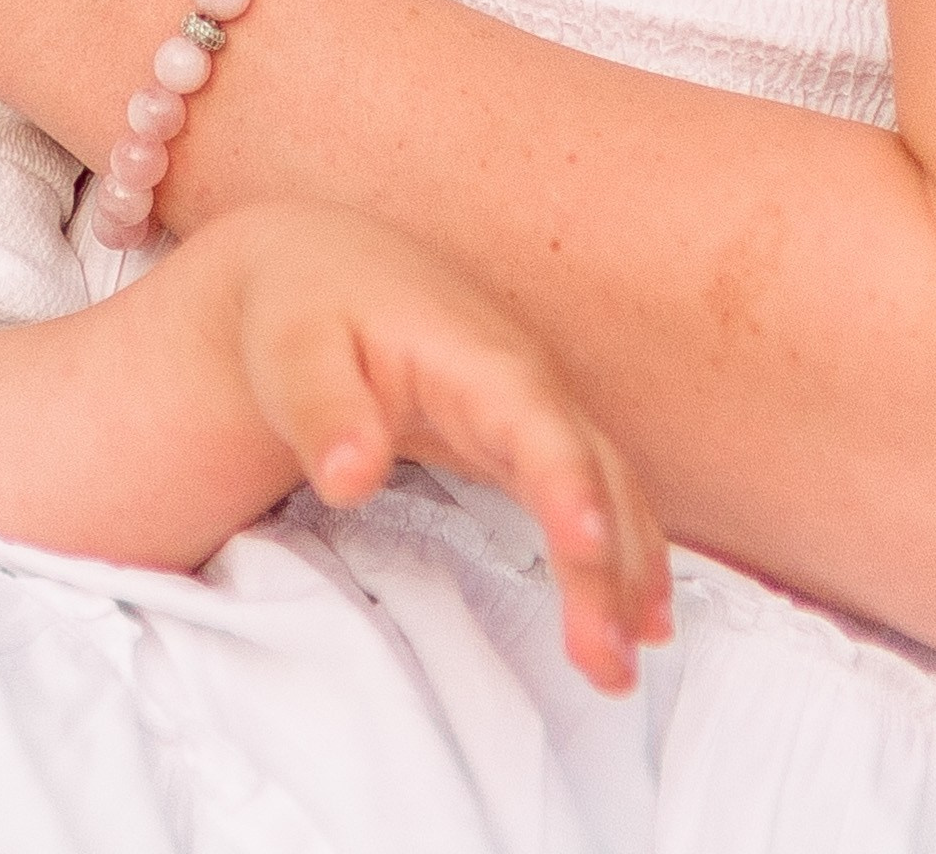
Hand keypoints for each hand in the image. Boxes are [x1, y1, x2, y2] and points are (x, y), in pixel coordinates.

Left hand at [219, 201, 671, 690]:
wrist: (319, 268)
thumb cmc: (306, 308)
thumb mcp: (294, 351)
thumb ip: (325, 412)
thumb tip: (351, 479)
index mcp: (475, 356)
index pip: (536, 425)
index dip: (567, 483)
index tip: (587, 546)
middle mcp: (527, 382)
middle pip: (589, 474)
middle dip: (609, 565)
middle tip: (608, 663)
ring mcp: (536, 412)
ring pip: (608, 491)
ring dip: (627, 576)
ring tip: (619, 667)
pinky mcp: (528, 439)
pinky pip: (597, 496)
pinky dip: (626, 555)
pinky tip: (641, 618)